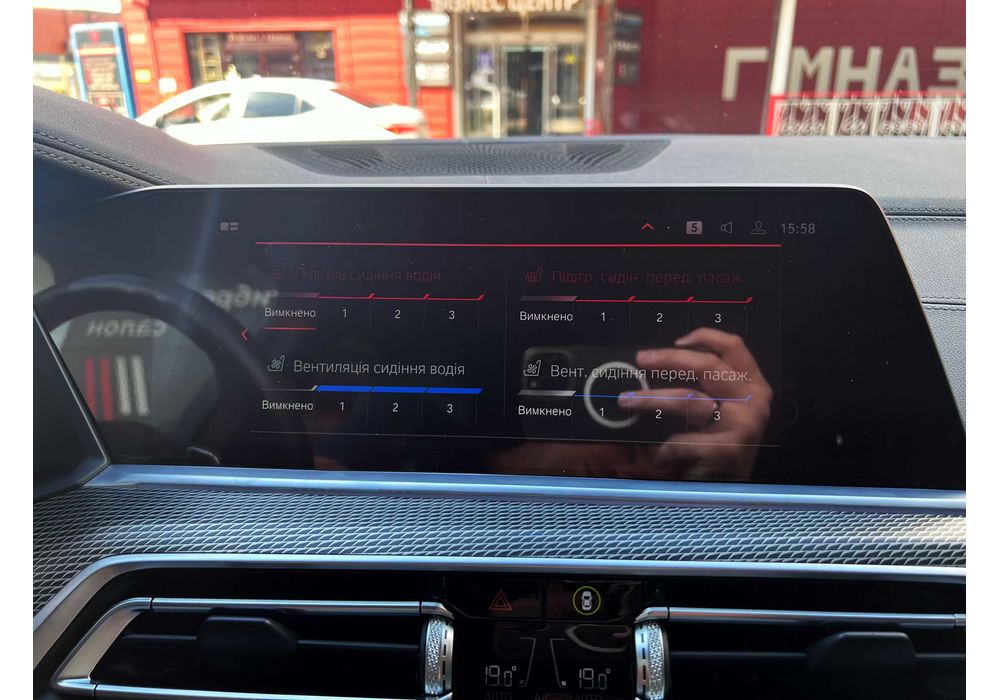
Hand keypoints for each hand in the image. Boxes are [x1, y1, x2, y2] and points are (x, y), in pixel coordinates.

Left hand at [618, 327, 772, 479]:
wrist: (734, 496)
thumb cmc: (722, 450)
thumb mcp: (722, 413)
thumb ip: (704, 387)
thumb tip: (658, 362)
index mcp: (753, 386)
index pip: (733, 347)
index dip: (704, 337)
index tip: (677, 340)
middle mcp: (753, 401)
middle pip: (706, 365)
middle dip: (667, 359)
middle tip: (641, 358)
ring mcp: (743, 425)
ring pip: (688, 399)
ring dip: (651, 399)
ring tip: (627, 400)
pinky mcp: (728, 449)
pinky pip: (681, 440)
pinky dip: (663, 449)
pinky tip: (657, 457)